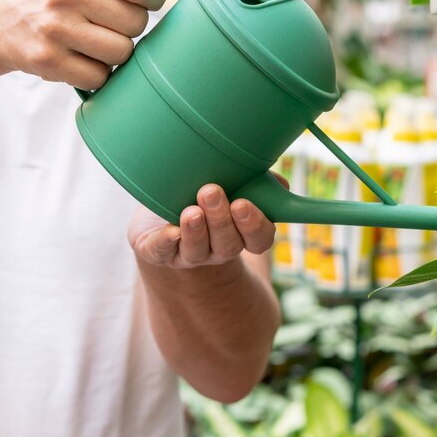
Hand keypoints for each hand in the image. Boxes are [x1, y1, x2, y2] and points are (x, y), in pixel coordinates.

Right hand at [0, 0, 181, 89]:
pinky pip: (101, 77)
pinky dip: (94, 72)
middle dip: (127, 26)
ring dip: (113, 51)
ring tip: (88, 37)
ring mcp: (54, 26)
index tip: (140, 0)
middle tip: (101, 19)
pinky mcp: (48, 60)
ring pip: (123, 53)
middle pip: (137, 24)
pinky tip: (75, 55)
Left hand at [129, 184, 277, 268]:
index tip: (243, 203)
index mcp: (240, 234)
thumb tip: (280, 182)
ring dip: (196, 230)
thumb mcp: (229, 184)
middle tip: (211, 192)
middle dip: (221, 220)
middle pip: (227, 245)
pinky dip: (165, 242)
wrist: (156, 212)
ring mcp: (188, 254)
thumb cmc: (200, 193)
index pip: (259, 240)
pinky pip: (161, 251)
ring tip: (192, 210)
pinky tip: (170, 231)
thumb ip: (254, 181)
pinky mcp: (157, 252)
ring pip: (197, 250)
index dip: (255, 226)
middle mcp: (217, 249)